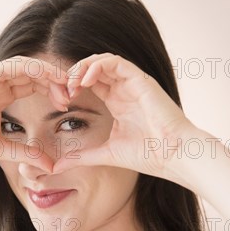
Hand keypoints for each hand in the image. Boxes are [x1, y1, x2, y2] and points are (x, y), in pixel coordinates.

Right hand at [0, 56, 70, 171]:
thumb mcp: (0, 149)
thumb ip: (26, 153)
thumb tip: (51, 166)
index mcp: (1, 96)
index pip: (33, 85)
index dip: (54, 90)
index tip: (69, 104)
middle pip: (33, 73)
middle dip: (55, 81)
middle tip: (73, 94)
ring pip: (23, 65)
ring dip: (46, 72)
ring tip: (64, 85)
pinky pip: (6, 67)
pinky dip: (27, 68)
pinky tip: (43, 76)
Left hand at [53, 53, 196, 179]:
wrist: (174, 155)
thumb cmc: (148, 155)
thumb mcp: (105, 154)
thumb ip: (81, 157)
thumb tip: (55, 169)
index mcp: (117, 102)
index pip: (90, 83)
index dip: (72, 86)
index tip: (61, 101)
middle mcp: (124, 90)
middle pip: (93, 69)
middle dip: (74, 74)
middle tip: (62, 89)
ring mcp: (133, 83)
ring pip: (103, 61)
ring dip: (83, 67)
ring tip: (72, 83)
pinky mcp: (141, 79)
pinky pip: (116, 62)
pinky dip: (98, 66)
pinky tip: (85, 81)